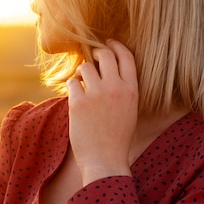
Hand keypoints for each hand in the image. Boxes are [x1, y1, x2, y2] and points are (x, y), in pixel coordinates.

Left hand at [66, 40, 138, 185]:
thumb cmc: (117, 138)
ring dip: (81, 73)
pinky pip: (71, 82)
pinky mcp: (78, 103)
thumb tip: (107, 67)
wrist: (105, 161)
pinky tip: (75, 98)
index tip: (109, 42)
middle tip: (91, 58)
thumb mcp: (130, 110)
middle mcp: (115, 88)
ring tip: (82, 85)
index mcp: (132, 90)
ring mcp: (96, 94)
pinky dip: (72, 87)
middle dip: (96, 53)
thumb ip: (123, 88)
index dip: (116, 45)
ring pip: (85, 67)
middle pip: (104, 55)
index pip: (126, 56)